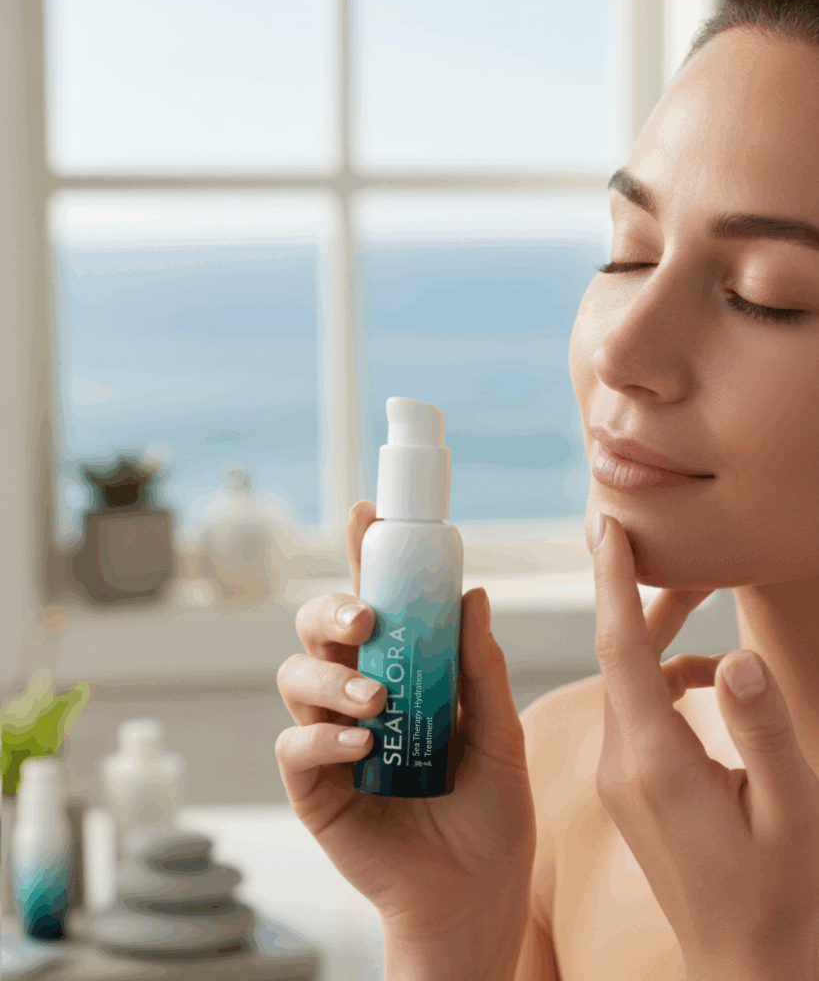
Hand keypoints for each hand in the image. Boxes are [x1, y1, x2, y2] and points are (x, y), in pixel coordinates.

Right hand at [275, 500, 535, 949]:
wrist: (475, 898)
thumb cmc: (490, 815)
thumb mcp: (500, 736)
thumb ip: (482, 671)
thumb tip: (473, 594)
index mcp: (403, 674)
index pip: (375, 603)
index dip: (363, 556)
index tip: (367, 514)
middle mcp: (358, 695)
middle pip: (318, 628)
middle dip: (331, 608)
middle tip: (366, 616)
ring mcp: (331, 740)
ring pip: (295, 677)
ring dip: (332, 677)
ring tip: (378, 701)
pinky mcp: (314, 789)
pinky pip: (295, 747)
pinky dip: (323, 738)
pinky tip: (364, 746)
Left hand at [591, 512, 818, 979]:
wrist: (749, 968)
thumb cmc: (781, 898)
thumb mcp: (792, 810)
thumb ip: (764, 728)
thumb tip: (736, 656)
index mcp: (654, 763)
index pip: (619, 651)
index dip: (611, 582)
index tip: (604, 526)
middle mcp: (621, 764)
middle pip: (621, 657)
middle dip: (647, 599)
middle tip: (677, 549)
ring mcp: (619, 778)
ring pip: (629, 684)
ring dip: (662, 642)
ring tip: (703, 602)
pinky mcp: (629, 788)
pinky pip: (640, 715)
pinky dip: (672, 687)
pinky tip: (717, 684)